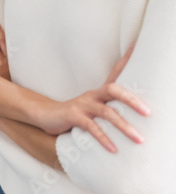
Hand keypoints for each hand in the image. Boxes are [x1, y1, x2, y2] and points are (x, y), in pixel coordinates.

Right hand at [30, 45, 146, 152]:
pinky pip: (91, 127)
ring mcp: (82, 105)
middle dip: (132, 100)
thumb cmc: (74, 114)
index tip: (138, 44)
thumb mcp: (93, 108)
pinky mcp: (73, 116)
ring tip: (138, 139)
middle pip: (114, 90)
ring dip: (124, 126)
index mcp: (99, 92)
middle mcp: (92, 95)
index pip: (116, 73)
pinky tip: (113, 149)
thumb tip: (133, 113)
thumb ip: (110, 108)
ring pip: (106, 112)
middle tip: (148, 113)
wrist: (44, 115)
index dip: (127, 59)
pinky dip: (103, 138)